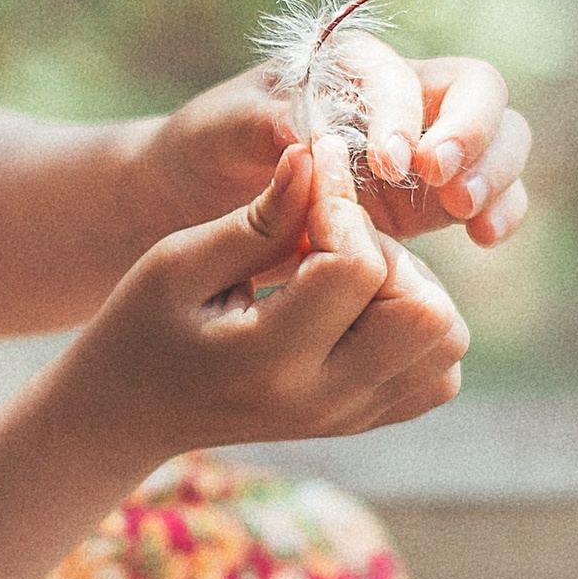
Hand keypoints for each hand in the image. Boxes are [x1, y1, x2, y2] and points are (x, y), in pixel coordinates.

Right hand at [60, 137, 468, 466]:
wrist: (132, 410)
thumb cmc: (143, 324)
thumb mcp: (179, 260)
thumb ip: (259, 217)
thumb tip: (318, 158)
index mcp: (268, 362)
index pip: (358, 270)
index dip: (344, 203)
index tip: (316, 166)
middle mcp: (324, 401)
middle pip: (426, 314)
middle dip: (387, 251)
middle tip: (328, 235)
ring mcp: (352, 419)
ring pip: (445, 341)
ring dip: (410, 287)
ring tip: (343, 270)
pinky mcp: (366, 420)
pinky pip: (438, 372)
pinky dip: (416, 326)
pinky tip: (359, 305)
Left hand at [141, 53, 530, 251]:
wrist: (208, 197)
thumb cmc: (212, 147)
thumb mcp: (220, 130)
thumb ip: (262, 125)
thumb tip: (312, 137)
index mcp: (355, 69)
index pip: (408, 76)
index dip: (408, 117)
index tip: (391, 166)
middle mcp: (405, 98)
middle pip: (480, 93)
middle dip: (475, 136)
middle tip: (447, 188)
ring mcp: (430, 147)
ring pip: (501, 139)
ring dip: (498, 174)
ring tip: (469, 217)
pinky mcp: (440, 197)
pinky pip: (495, 193)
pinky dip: (503, 209)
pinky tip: (485, 236)